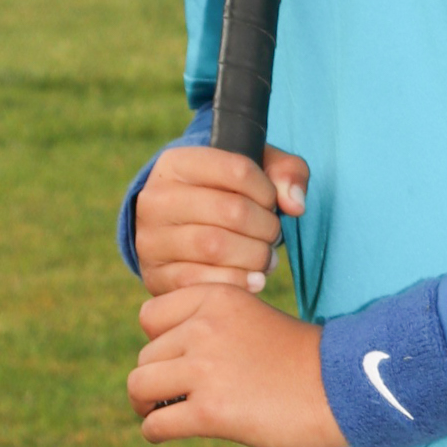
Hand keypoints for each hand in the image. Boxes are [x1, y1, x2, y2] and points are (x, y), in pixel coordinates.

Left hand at [128, 285, 345, 446]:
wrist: (346, 390)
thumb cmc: (301, 362)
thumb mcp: (252, 320)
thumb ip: (208, 327)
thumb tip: (153, 363)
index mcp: (217, 298)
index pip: (150, 316)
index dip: (160, 341)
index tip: (183, 359)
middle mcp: (206, 328)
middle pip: (145, 356)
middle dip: (158, 378)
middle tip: (182, 395)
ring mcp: (206, 369)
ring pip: (139, 387)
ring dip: (149, 405)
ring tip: (170, 413)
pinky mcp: (211, 412)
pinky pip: (155, 424)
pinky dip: (156, 431)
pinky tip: (174, 431)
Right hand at [136, 143, 308, 295]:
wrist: (183, 231)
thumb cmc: (229, 195)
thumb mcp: (258, 170)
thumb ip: (287, 172)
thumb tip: (295, 204)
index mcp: (177, 163)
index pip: (238, 169)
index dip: (267, 190)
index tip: (271, 202)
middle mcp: (156, 199)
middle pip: (231, 211)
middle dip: (266, 227)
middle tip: (273, 235)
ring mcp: (151, 239)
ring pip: (216, 248)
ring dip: (255, 256)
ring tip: (265, 257)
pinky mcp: (156, 275)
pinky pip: (201, 282)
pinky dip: (237, 283)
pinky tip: (254, 279)